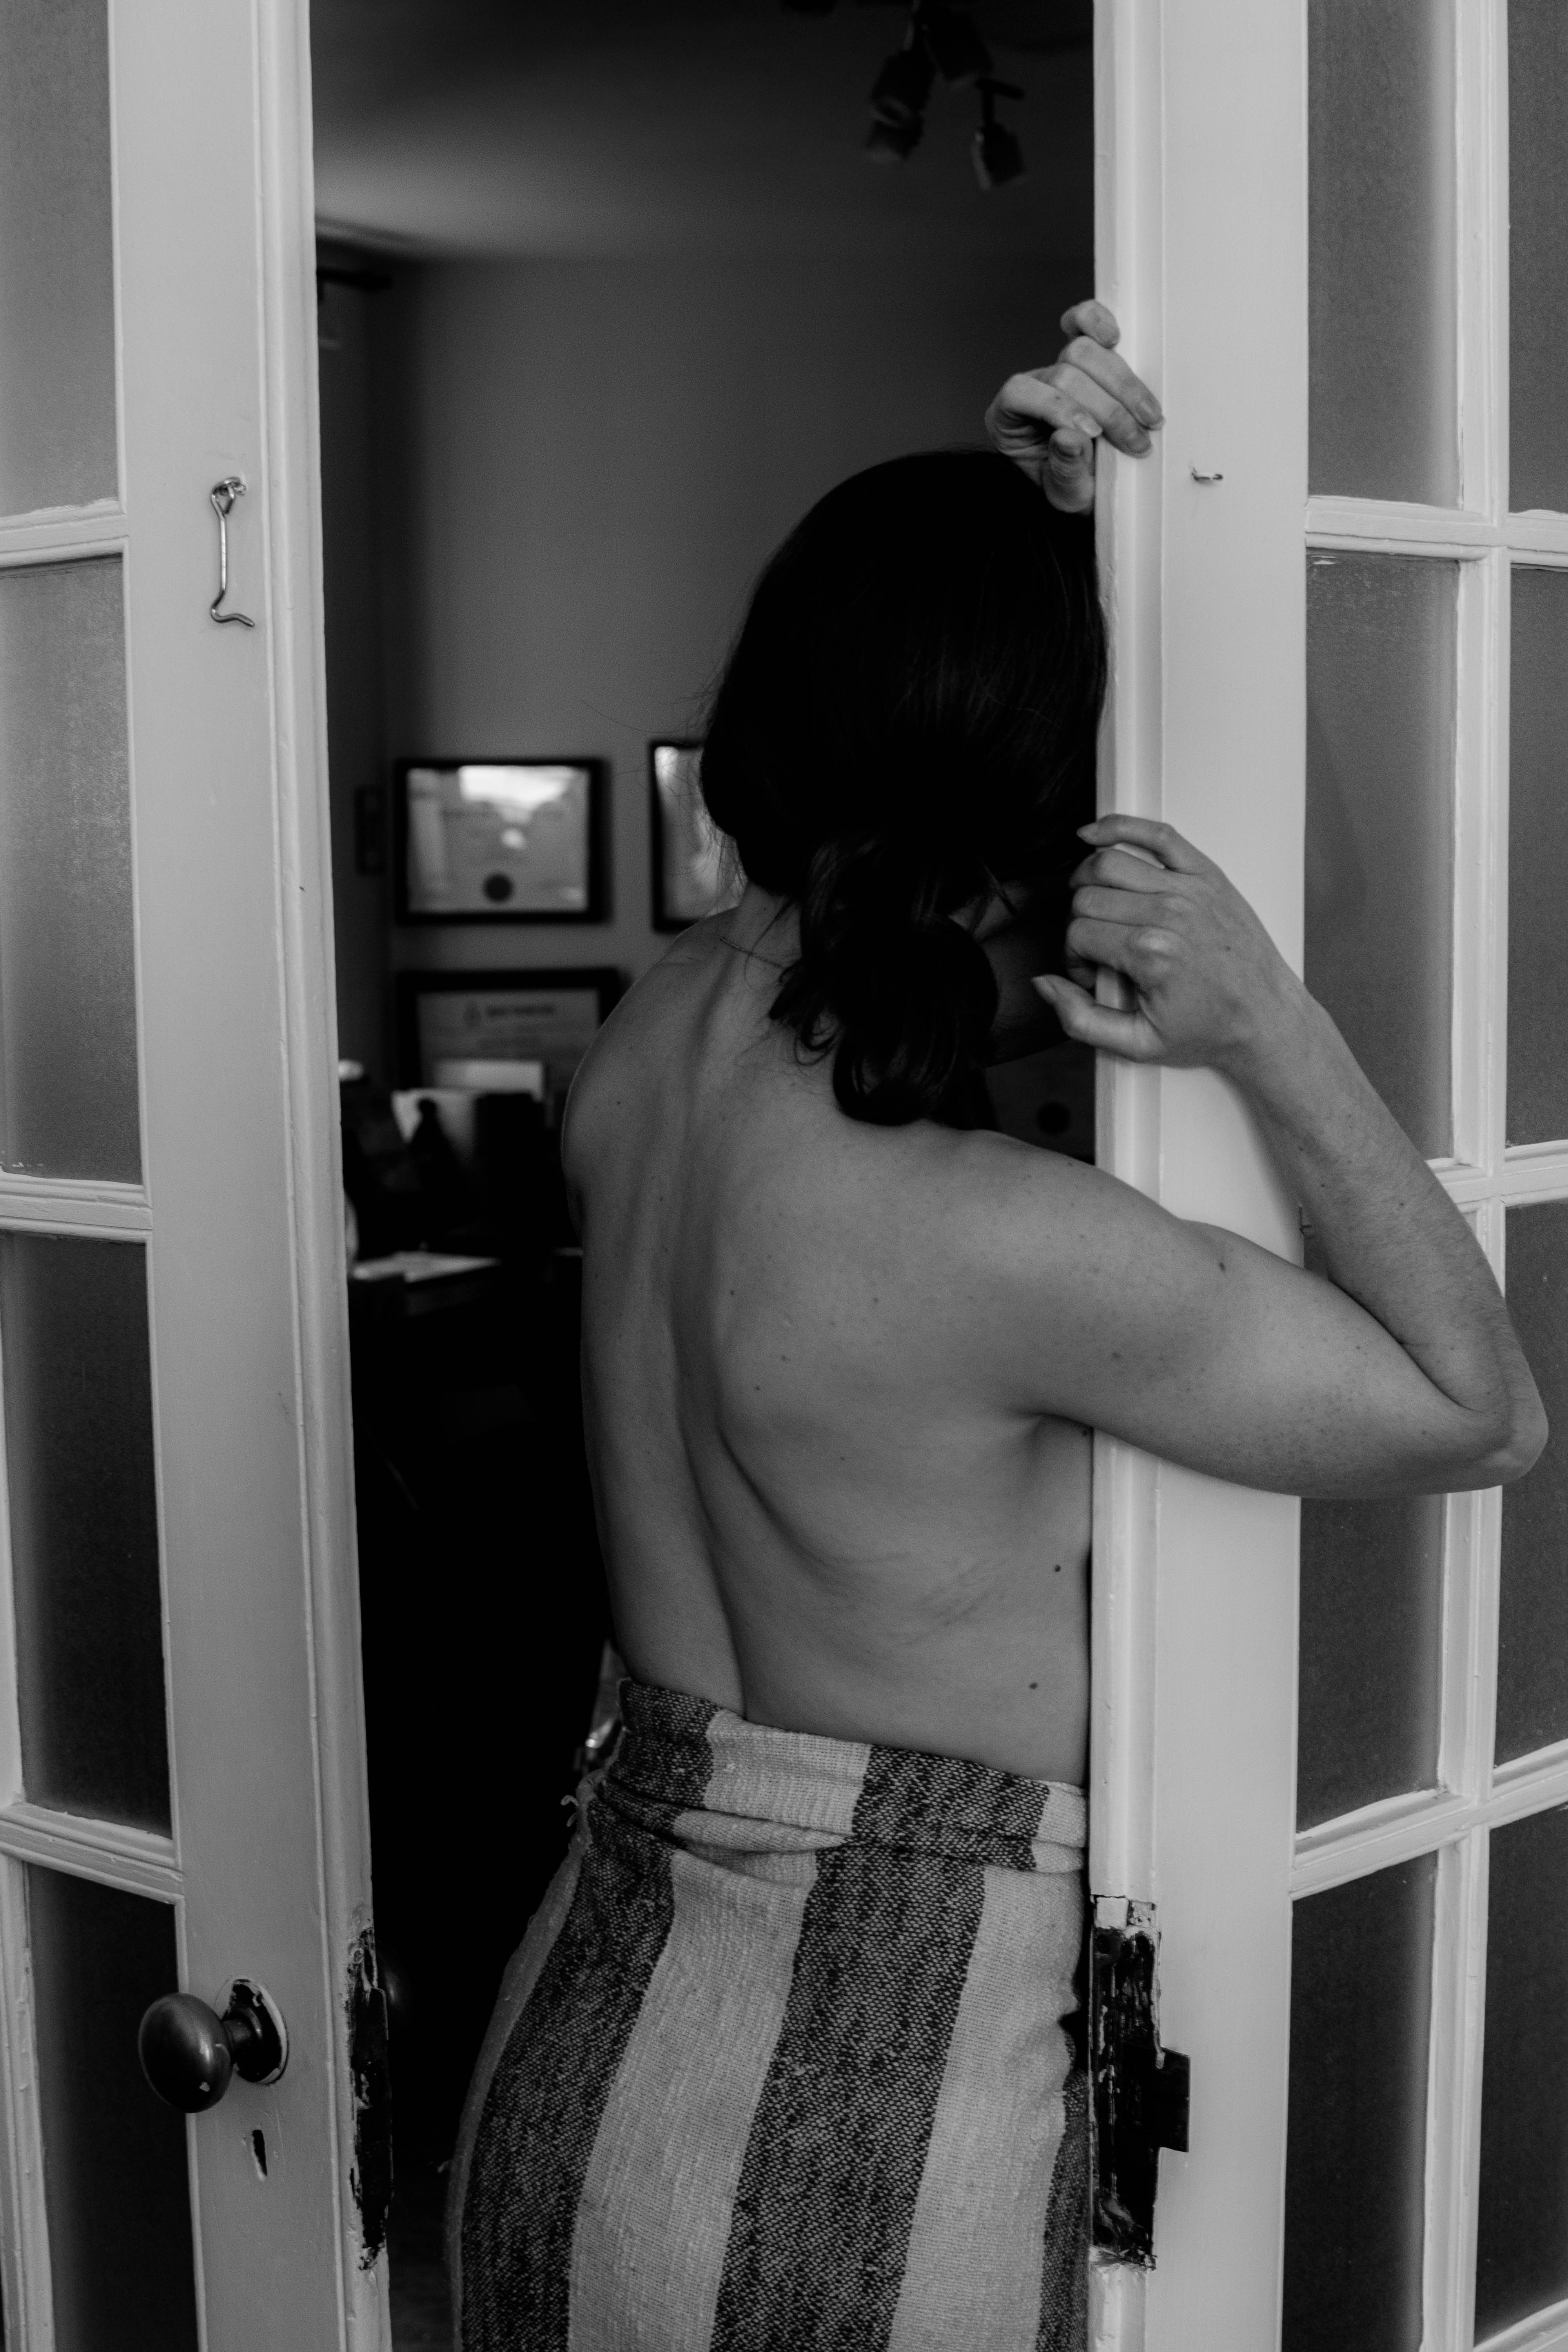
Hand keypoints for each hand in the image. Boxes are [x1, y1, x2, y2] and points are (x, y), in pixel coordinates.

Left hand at [985, 301, 1162, 514]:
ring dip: (1123, 385)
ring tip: (1147, 419)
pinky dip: (1098, 322)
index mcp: (1009, 419)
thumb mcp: (1065, 495)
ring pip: (1083, 350)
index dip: (1059, 407)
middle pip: (1063, 371)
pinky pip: (1082, 323)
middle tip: (1135, 440)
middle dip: (1106, 407)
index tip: (1092, 434)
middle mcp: (1032, 387)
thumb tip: (1069, 437)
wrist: (1090, 487)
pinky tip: (1116, 338)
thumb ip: (1063, 471)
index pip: (1021, 394)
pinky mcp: (1085, 358)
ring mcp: (1058, 368)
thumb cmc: (1071, 489)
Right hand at [1031, 816, 1304, 1073]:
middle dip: (1079, 924)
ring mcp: (1189, 888)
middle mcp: (1170, 913)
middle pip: (1087, 895)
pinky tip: (1095, 834)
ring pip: (1109, 861)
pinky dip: (1120, 826)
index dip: (1074, 957)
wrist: (1265, 1017)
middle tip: (1098, 948)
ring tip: (1096, 906)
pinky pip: (1157, 834)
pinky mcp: (1207, 875)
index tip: (1093, 974)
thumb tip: (1047, 985)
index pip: (1078, 932)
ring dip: (1088, 881)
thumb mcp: (1138, 1044)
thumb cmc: (1210, 1028)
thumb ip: (1081, 1020)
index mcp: (1152, 953)